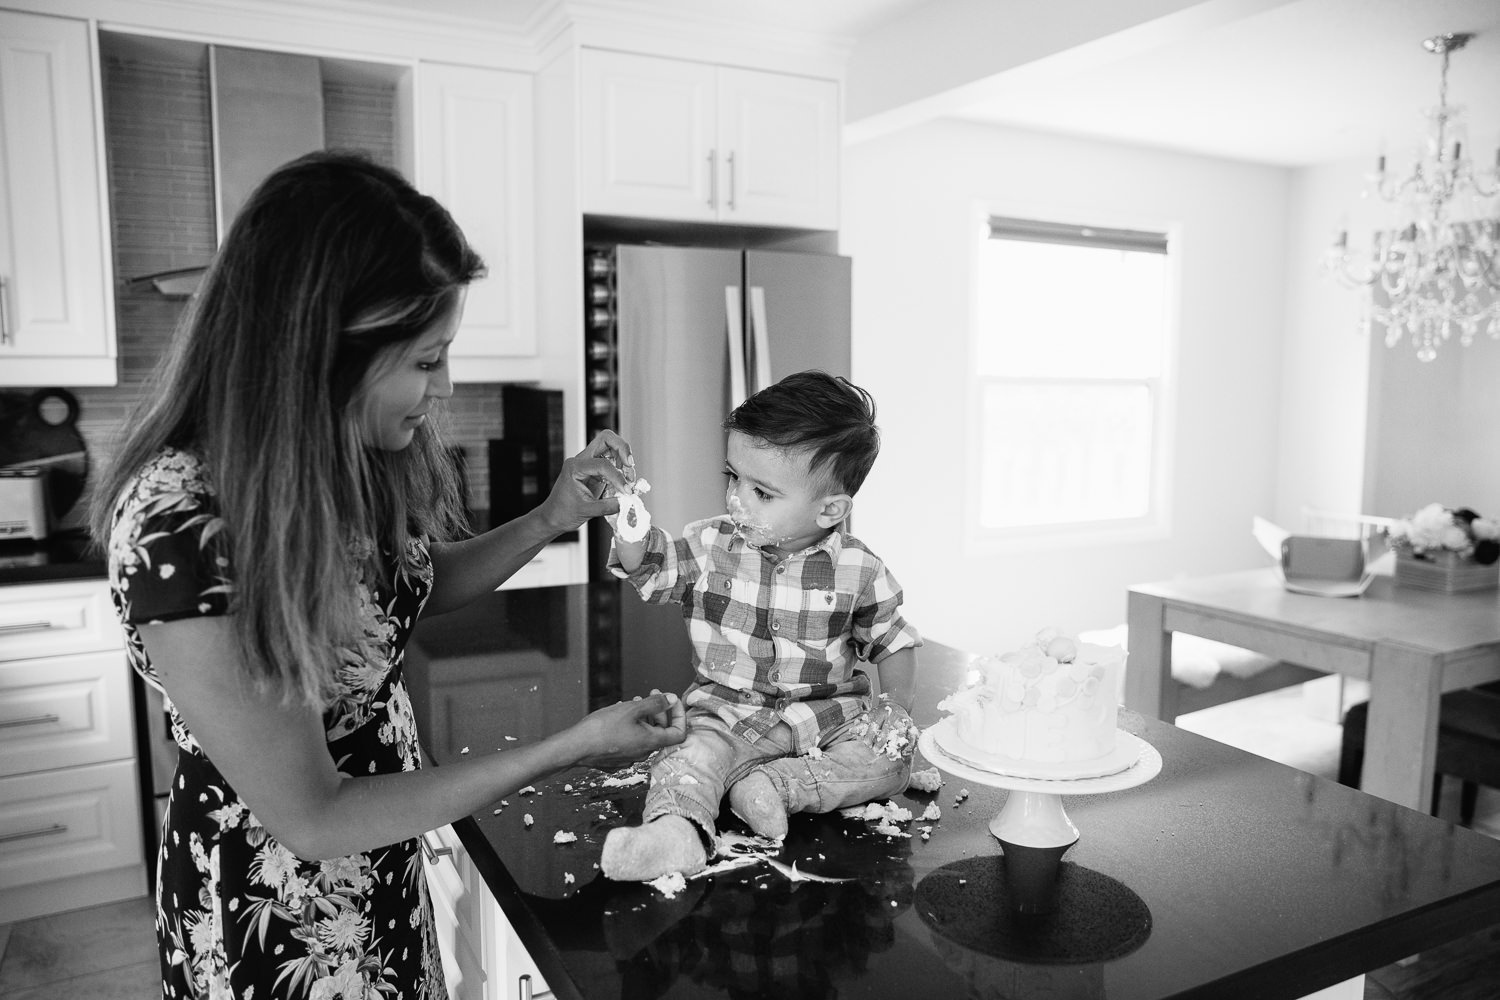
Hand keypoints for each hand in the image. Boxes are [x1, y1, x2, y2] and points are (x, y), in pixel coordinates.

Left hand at [538, 431, 634, 533]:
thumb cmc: (563, 512)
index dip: (618, 476)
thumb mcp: (586, 511)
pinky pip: (612, 461)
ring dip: (624, 459)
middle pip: (606, 439)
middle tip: (630, 464)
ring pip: (611, 446)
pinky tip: (624, 481)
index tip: (626, 491)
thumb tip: (628, 503)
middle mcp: (582, 460)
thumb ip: (608, 506)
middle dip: (623, 448)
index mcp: (575, 466)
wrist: (553, 517)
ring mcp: (589, 463)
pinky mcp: (595, 470)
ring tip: (629, 477)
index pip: (603, 464)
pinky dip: (621, 468)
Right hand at [568, 690, 684, 770]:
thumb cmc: (602, 728)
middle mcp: (643, 753)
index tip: (671, 701)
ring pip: (644, 734)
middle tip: (651, 694)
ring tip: (631, 702)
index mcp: (651, 742)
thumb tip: (671, 700)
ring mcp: (630, 757)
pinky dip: (631, 726)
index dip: (679, 715)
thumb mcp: (632, 709)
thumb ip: (655, 704)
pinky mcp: (617, 758)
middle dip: (658, 711)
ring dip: (643, 716)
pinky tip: (619, 715)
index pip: (679, 733)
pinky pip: (631, 740)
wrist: (576, 747)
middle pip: (661, 732)